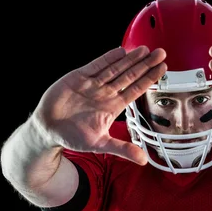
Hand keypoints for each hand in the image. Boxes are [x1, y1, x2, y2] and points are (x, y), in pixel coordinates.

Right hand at [32, 46, 166, 162]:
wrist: (48, 129)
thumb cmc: (73, 136)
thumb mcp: (100, 144)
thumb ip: (122, 149)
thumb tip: (143, 160)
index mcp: (113, 106)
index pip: (135, 90)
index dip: (149, 79)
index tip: (162, 69)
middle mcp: (106, 93)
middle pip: (130, 75)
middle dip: (145, 64)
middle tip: (161, 53)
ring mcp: (93, 84)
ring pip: (115, 68)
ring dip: (130, 59)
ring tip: (145, 49)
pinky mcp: (79, 77)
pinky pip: (96, 66)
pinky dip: (108, 58)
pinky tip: (121, 52)